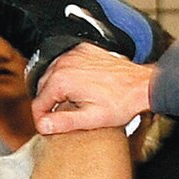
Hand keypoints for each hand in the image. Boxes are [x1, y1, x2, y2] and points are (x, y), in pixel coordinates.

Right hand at [32, 44, 155, 134]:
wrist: (140, 85)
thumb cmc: (121, 102)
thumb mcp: (91, 118)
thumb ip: (63, 122)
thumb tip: (42, 125)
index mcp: (62, 80)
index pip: (38, 104)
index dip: (41, 119)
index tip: (48, 127)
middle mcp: (64, 63)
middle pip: (42, 88)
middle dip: (49, 104)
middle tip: (60, 118)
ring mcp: (73, 55)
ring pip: (52, 75)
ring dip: (57, 89)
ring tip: (71, 103)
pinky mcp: (83, 51)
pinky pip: (66, 64)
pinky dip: (68, 75)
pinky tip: (80, 87)